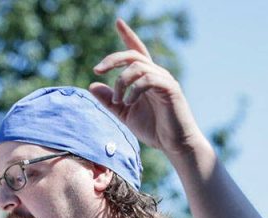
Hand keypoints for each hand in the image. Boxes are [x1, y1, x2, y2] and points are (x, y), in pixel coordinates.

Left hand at [90, 18, 206, 158]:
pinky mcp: (171, 89)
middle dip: (112, 59)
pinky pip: (148, 80)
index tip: (118, 21)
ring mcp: (165, 80)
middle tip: (97, 70)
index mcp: (147, 77)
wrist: (175, 145)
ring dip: (121, 81)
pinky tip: (129, 102)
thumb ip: (109, 100)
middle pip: (133, 54)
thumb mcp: (125, 114)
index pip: (137, 50)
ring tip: (117, 101)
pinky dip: (134, 90)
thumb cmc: (154, 130)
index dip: (128, 35)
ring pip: (138, 66)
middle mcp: (157, 74)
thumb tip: (92, 85)